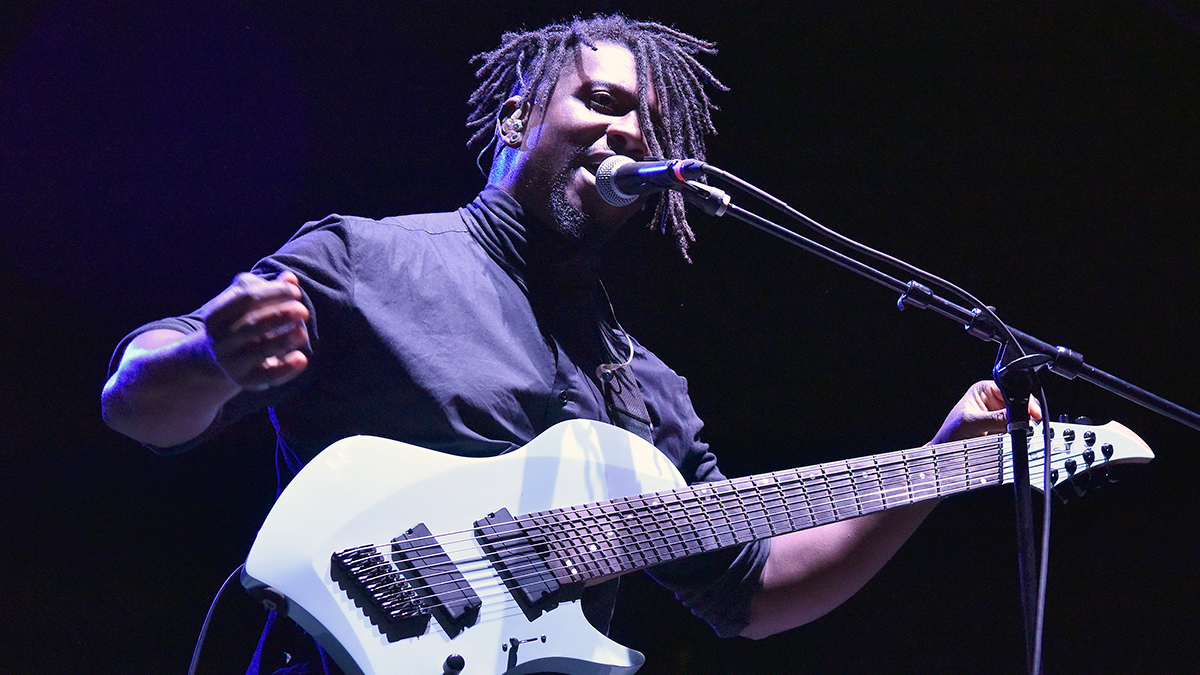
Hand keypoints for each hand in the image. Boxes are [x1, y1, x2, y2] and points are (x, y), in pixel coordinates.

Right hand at [200, 271, 309, 390]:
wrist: (223, 357)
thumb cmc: (241, 320)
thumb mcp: (248, 302)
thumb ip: (268, 289)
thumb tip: (290, 278)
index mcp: (216, 314)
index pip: (245, 298)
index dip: (273, 292)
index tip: (295, 291)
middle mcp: (220, 339)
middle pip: (251, 324)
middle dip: (279, 315)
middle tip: (303, 311)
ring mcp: (232, 362)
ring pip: (259, 351)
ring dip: (283, 340)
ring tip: (302, 333)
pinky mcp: (246, 381)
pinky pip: (267, 376)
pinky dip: (286, 368)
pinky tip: (302, 359)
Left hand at [930, 380, 1042, 444]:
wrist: (946, 451)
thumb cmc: (950, 433)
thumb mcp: (972, 423)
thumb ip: (994, 419)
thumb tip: (1015, 416)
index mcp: (983, 390)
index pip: (1009, 390)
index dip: (1022, 400)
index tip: (1032, 412)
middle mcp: (991, 398)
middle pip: (1017, 403)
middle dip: (1023, 413)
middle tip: (1026, 424)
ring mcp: (997, 413)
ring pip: (1018, 416)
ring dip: (1020, 423)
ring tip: (1013, 431)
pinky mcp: (1000, 426)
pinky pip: (1015, 427)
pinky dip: (1016, 431)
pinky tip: (1010, 435)